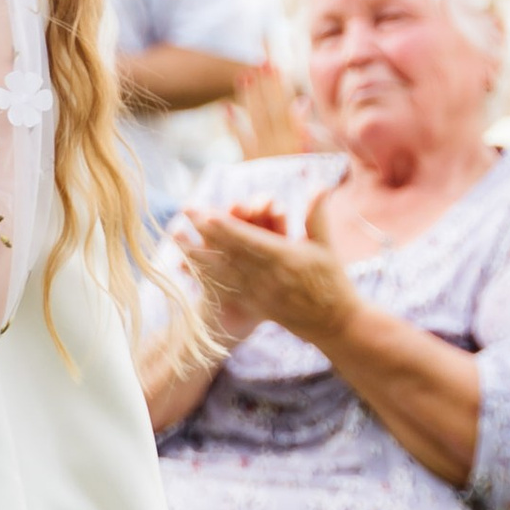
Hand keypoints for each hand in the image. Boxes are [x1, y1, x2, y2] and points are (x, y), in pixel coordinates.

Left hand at [179, 192, 360, 355]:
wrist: (333, 324)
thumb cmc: (332, 282)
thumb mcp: (325, 247)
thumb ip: (317, 216)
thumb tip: (320, 185)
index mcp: (285, 259)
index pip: (250, 240)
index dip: (228, 227)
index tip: (207, 214)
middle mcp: (267, 277)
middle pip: (230, 251)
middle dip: (205, 231)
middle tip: (185, 211)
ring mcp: (257, 293)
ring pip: (221, 270)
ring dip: (197, 252)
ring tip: (176, 235)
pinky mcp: (253, 305)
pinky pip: (224, 288)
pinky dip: (204, 277)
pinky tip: (187, 266)